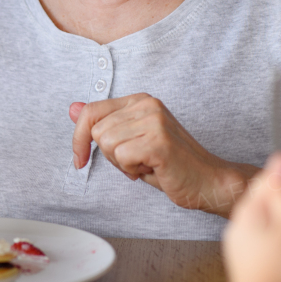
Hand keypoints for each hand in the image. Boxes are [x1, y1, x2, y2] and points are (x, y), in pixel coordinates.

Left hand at [70, 96, 256, 215]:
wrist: (208, 181)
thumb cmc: (169, 165)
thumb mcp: (131, 140)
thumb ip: (104, 123)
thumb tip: (72, 108)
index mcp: (139, 101)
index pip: (91, 111)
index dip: (78, 138)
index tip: (79, 159)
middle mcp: (147, 104)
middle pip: (97, 132)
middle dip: (110, 156)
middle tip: (136, 162)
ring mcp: (154, 120)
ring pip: (108, 145)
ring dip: (122, 164)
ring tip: (146, 164)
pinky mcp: (159, 140)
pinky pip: (122, 157)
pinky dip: (132, 171)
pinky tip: (152, 169)